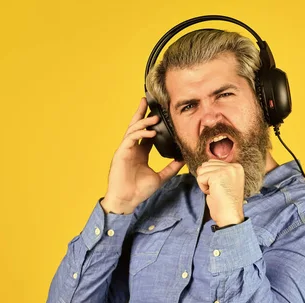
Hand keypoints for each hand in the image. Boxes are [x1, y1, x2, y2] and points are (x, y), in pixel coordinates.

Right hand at [101, 98, 184, 213]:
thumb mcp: (160, 177)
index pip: (146, 133)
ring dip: (144, 122)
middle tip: (146, 100)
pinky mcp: (121, 153)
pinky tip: (150, 132)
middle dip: (141, 112)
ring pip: (133, 129)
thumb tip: (183, 160)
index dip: (152, 124)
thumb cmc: (139, 190)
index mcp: (140, 153)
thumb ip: (171, 167)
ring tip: (155, 117)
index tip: (161, 115)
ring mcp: (125, 150)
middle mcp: (132, 149)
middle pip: (136, 126)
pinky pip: (130, 139)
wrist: (127, 200)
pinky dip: (140, 133)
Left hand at [196, 160, 244, 226]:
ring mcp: (226, 170)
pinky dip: (203, 188)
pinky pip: (200, 178)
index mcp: (237, 167)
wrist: (230, 215)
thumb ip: (219, 171)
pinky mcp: (217, 176)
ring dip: (205, 183)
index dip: (212, 177)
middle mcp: (233, 166)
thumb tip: (203, 165)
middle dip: (207, 179)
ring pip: (202, 170)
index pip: (213, 162)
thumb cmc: (226, 202)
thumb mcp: (226, 181)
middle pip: (206, 165)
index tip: (222, 187)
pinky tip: (213, 193)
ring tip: (216, 191)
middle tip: (218, 190)